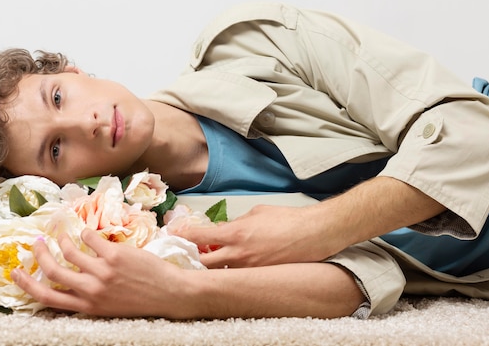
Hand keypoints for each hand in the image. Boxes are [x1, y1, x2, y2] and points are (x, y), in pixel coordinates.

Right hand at [11, 229, 192, 317]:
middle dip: (39, 255)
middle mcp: (90, 290)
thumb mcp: (107, 306)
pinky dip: (86, 233)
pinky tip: (89, 233)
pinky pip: (91, 237)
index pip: (46, 297)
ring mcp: (102, 271)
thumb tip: (70, 275)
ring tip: (62, 234)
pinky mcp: (115, 255)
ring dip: (62, 240)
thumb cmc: (139, 300)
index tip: (15, 271)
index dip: (26, 284)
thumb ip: (87, 294)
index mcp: (86, 306)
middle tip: (36, 243)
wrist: (169, 294)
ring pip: (70, 251)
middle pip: (52, 270)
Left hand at [175, 204, 331, 268]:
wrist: (313, 234)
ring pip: (220, 273)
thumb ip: (237, 222)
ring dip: (213, 266)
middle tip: (189, 253)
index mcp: (234, 233)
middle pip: (203, 263)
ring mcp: (249, 268)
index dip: (183, 236)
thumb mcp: (256, 212)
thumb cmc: (286, 219)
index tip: (174, 234)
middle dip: (194, 258)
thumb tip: (228, 228)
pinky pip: (239, 277)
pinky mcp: (260, 277)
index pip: (198, 237)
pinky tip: (234, 266)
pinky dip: (232, 271)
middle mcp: (238, 254)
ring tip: (212, 260)